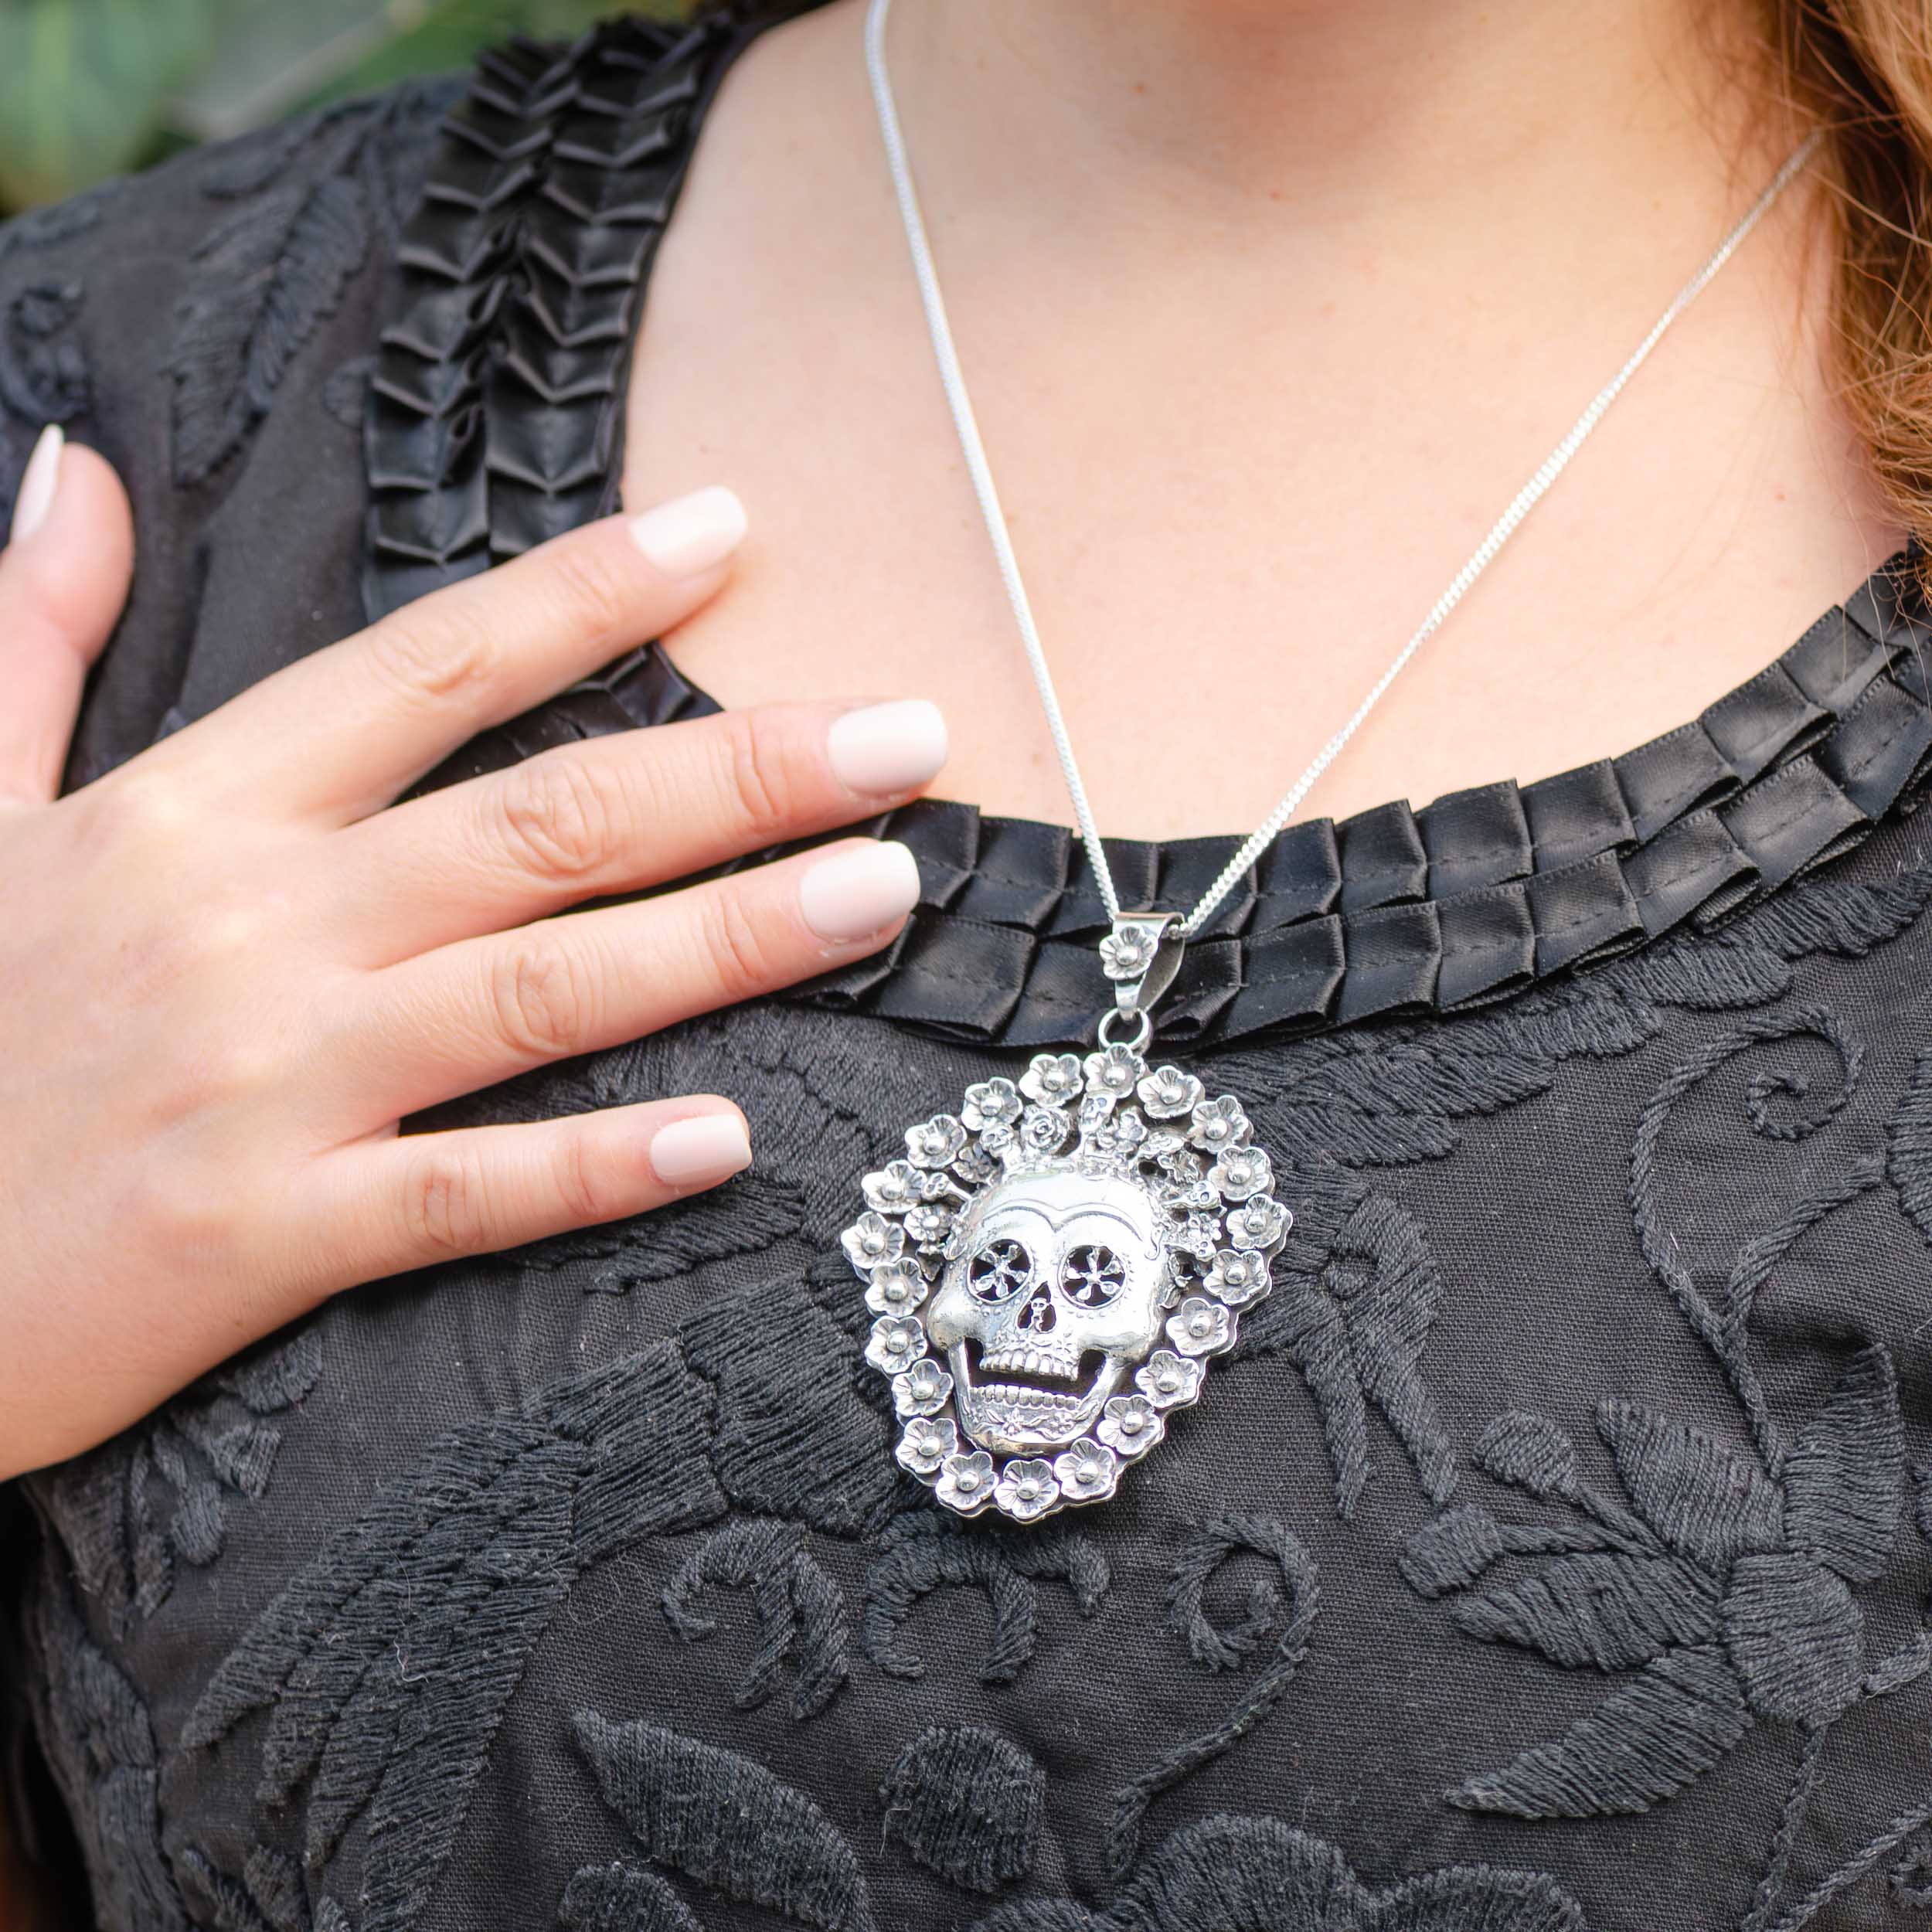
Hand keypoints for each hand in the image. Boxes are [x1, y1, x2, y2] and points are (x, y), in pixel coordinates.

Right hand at [0, 431, 947, 1477]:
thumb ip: (25, 633)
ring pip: (543, 989)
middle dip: (740, 768)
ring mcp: (271, 1082)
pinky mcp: (265, 1234)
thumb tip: (71, 464)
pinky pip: (466, 1193)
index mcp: (192, 810)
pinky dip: (598, 1167)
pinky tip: (729, 1141)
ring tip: (881, 893)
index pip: (430, 667)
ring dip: (727, 935)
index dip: (589, 593)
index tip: (732, 532)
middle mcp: (256, 925)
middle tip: (907, 737)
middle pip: (544, 820)